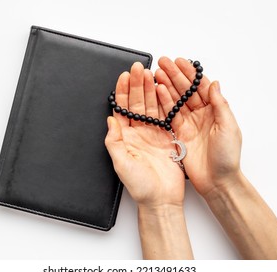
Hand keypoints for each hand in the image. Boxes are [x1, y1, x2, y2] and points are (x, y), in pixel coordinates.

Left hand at [105, 62, 185, 208]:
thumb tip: (110, 119)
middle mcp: (138, 134)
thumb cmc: (140, 185)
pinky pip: (164, 116)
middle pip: (136, 104)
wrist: (161, 199)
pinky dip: (164, 103)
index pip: (122, 109)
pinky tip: (164, 90)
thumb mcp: (122, 163)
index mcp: (125, 138)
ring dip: (150, 90)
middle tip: (139, 68)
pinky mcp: (167, 138)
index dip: (122, 92)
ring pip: (150, 107)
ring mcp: (153, 134)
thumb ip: (114, 141)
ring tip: (151, 73)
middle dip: (137, 85)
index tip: (124, 76)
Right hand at [155, 57, 242, 196]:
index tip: (179, 62)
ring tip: (157, 74)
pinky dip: (163, 103)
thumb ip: (220, 105)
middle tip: (163, 63)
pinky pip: (170, 115)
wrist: (217, 181)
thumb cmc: (227, 157)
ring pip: (176, 100)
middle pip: (186, 91)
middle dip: (174, 75)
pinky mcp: (179, 134)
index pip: (201, 87)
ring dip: (167, 86)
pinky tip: (158, 92)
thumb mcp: (229, 128)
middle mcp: (201, 115)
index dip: (190, 74)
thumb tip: (215, 83)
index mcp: (215, 111)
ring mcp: (189, 124)